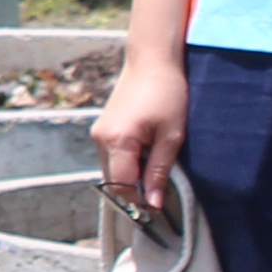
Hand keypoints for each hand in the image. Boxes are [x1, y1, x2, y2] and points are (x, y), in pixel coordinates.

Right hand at [96, 48, 190, 218]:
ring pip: (112, 171)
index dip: (137, 203)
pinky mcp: (103, 129)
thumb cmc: (168, 94)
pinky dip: (127, 164)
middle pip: (113, 182)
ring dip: (131, 178)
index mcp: (117, 142)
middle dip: (134, 192)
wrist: (153, 61)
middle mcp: (101, 140)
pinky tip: (147, 155)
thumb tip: (153, 204)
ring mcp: (99, 134)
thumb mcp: (172, 137)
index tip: (157, 211)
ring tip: (156, 169)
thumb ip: (159, 172)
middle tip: (161, 193)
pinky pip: (112, 157)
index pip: (121, 187)